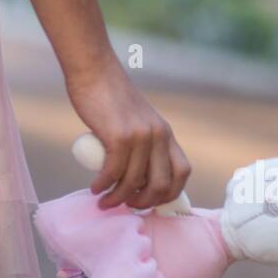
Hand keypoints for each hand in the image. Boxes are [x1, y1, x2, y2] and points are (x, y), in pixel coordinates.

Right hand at [64, 58, 190, 208]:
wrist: (95, 72)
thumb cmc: (110, 99)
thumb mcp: (138, 121)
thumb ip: (143, 143)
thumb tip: (136, 177)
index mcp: (166, 134)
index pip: (182, 172)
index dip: (169, 194)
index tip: (149, 201)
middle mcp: (159, 136)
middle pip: (161, 185)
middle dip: (143, 203)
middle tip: (125, 205)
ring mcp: (140, 136)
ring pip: (134, 183)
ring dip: (118, 199)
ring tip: (104, 202)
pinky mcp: (119, 137)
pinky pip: (114, 172)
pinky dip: (103, 186)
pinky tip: (95, 188)